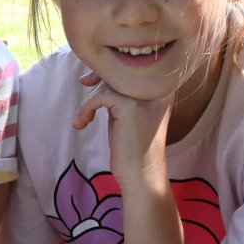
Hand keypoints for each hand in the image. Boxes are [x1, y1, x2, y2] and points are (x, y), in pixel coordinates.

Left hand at [73, 68, 174, 186]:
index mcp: (160, 89)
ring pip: (107, 84)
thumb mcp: (127, 114)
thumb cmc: (133, 147)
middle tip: (83, 84)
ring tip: (83, 121)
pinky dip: (86, 108)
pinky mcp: (130, 106)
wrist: (142, 174)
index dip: (108, 71)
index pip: (130, 69)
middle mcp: (156, 88)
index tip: (89, 82)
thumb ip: (118, 95)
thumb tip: (93, 77)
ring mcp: (144, 96)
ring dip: (89, 101)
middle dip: (98, 78)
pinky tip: (82, 124)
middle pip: (119, 72)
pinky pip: (100, 97)